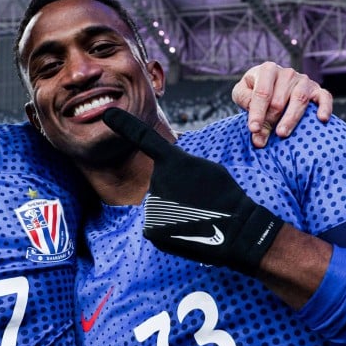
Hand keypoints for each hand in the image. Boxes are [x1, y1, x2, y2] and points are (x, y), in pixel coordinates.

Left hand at [103, 108, 283, 272]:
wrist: (239, 231)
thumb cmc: (227, 198)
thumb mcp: (206, 170)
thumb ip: (181, 168)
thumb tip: (167, 179)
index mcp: (172, 161)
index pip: (143, 138)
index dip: (124, 124)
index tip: (107, 114)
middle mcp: (157, 180)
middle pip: (159, 185)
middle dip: (175, 194)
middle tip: (198, 203)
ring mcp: (152, 205)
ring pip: (159, 207)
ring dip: (175, 213)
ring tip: (196, 218)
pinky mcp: (151, 229)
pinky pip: (158, 225)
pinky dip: (171, 230)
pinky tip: (187, 231)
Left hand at [232, 61, 332, 146]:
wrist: (272, 82)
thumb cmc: (254, 89)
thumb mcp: (242, 91)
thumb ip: (244, 101)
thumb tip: (255, 124)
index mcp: (268, 70)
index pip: (262, 93)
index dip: (257, 112)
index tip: (253, 129)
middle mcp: (287, 73)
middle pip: (279, 101)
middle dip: (270, 120)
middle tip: (262, 138)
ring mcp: (304, 81)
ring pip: (299, 100)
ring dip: (290, 119)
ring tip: (282, 134)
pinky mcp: (317, 89)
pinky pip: (324, 97)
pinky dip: (325, 107)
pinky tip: (321, 119)